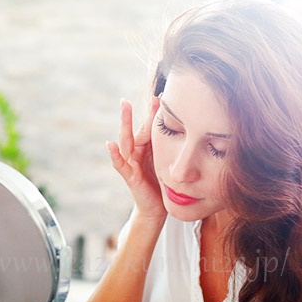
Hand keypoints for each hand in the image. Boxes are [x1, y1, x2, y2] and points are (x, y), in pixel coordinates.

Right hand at [107, 96, 165, 220]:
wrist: (157, 207)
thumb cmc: (163, 183)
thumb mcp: (169, 161)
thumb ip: (172, 146)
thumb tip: (190, 128)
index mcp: (147, 147)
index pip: (149, 126)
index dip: (154, 111)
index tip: (162, 95)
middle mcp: (137, 153)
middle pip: (136, 129)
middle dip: (135, 111)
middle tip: (133, 94)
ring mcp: (131, 163)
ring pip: (126, 140)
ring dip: (125, 123)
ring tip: (124, 107)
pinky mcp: (130, 177)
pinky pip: (120, 164)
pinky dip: (115, 155)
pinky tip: (110, 144)